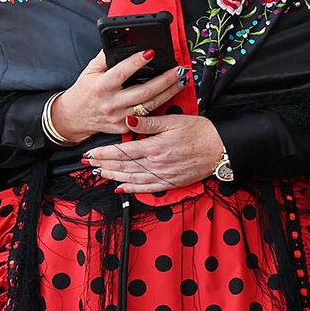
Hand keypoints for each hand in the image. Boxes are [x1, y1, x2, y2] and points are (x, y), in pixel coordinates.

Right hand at [51, 52, 187, 144]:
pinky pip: (147, 116)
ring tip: (181, 80)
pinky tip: (170, 95)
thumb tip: (122, 45)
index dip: (137, 62)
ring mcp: (119, 117)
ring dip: (169, 92)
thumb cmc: (84, 92)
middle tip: (179, 69)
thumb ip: (105, 58)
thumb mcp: (89, 71)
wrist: (73, 117)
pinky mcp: (125, 127)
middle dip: (166, 79)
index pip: (122, 72)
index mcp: (101, 86)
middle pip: (145, 91)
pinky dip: (160, 105)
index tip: (151, 52)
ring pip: (150, 104)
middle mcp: (111, 103)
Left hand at [81, 115, 224, 194]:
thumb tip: (128, 121)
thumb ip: (149, 123)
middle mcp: (157, 164)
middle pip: (124, 166)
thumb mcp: (174, 121)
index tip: (90, 152)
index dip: (104, 152)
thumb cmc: (200, 131)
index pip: (123, 151)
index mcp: (155, 147)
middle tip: (88, 163)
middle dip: (104, 164)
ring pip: (132, 178)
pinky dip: (132, 189)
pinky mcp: (171, 183)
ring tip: (100, 173)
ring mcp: (163, 176)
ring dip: (113, 176)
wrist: (221, 148)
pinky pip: (147, 189)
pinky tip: (121, 188)